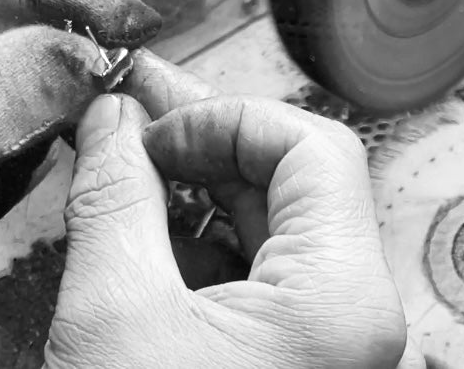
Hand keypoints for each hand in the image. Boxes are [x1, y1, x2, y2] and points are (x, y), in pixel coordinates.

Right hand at [44, 53, 423, 368]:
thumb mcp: (113, 311)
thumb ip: (114, 197)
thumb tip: (112, 118)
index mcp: (340, 298)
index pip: (313, 147)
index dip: (225, 118)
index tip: (153, 120)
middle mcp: (352, 314)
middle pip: (295, 180)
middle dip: (204, 146)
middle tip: (129, 118)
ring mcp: (326, 337)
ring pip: (271, 226)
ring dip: (195, 194)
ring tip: (123, 173)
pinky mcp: (291, 355)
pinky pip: (256, 275)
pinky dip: (196, 248)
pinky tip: (138, 236)